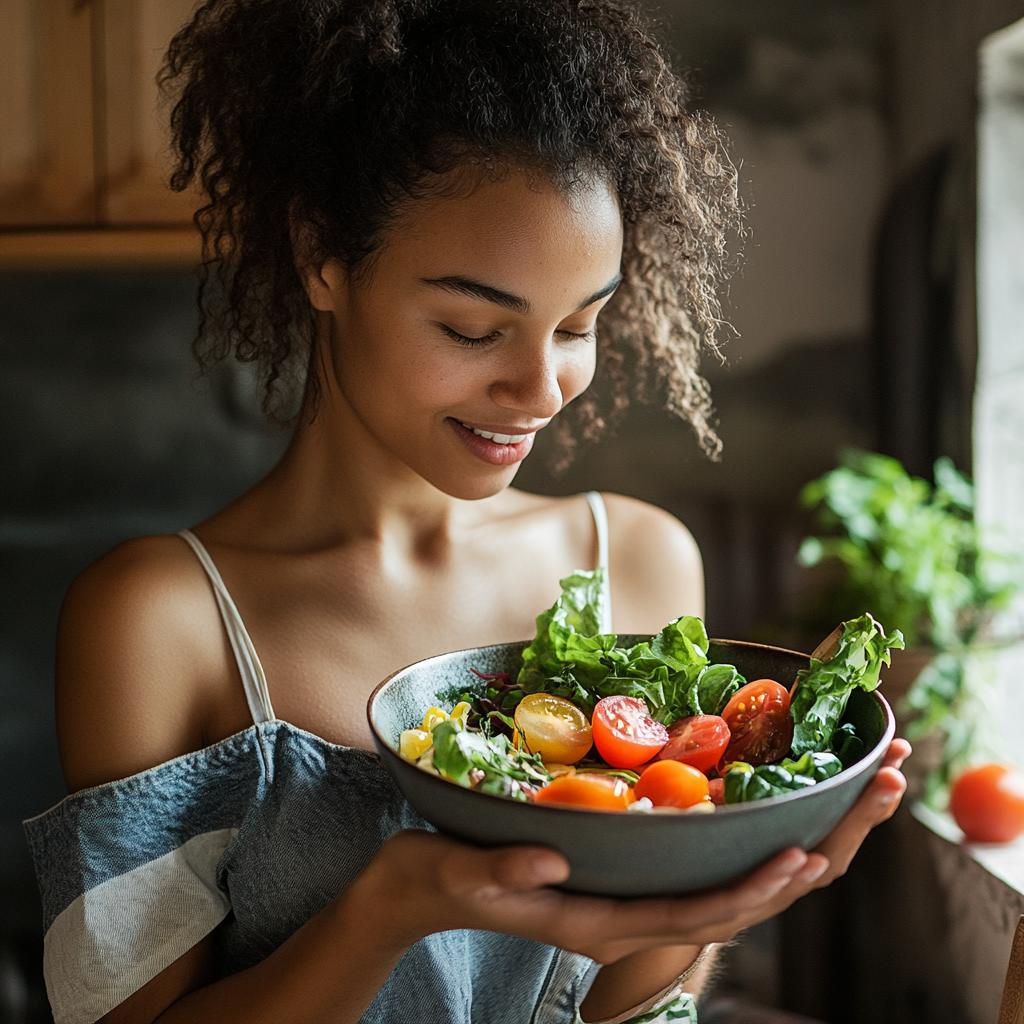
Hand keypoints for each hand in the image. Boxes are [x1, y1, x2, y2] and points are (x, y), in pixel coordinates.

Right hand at [359, 739, 909, 964]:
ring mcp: (617, 899)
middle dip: (785, 876)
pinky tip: (753, 820)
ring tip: (824, 828)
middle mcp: (617, 916)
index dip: (748, 892)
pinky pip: (687, 872)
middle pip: (720, 908)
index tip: (799, 861)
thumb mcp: (457, 870)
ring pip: (712, 892)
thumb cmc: (433, 877)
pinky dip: (731, 850)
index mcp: (591, 921)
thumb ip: (502, 872)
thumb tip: (552, 865)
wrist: (415, 892)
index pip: (687, 916)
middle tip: (841, 835)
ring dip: (771, 864)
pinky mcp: (611, 878)